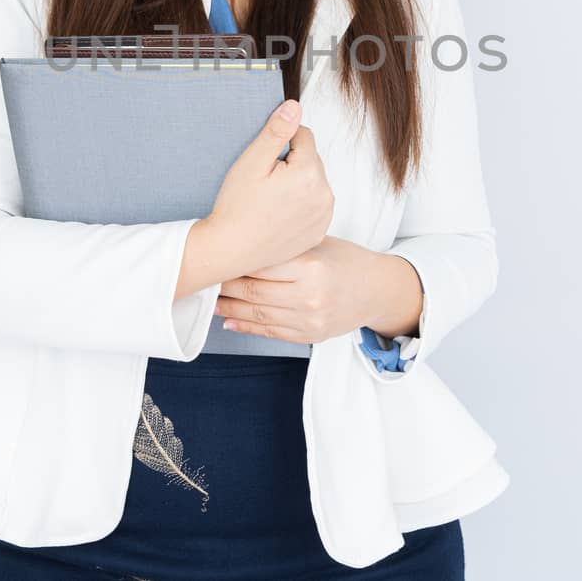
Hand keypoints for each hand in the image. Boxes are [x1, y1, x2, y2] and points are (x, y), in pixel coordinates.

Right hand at [174, 99, 334, 298]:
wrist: (230, 250)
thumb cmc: (236, 207)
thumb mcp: (252, 162)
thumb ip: (276, 131)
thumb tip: (294, 107)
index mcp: (309, 172)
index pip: (304, 136)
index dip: (280, 143)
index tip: (264, 162)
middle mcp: (324, 194)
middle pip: (311, 159)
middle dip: (291, 163)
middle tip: (264, 183)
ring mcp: (323, 216)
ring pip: (314, 182)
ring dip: (298, 183)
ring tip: (270, 199)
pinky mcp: (319, 231)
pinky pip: (315, 205)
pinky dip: (301, 205)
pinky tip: (279, 213)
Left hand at [213, 237, 423, 344]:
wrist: (377, 289)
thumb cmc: (345, 259)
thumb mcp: (318, 244)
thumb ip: (284, 249)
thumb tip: (242, 247)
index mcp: (310, 266)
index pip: (259, 266)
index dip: (233, 263)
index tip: (215, 257)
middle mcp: (309, 296)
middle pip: (253, 292)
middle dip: (224, 287)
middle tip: (204, 279)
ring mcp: (309, 320)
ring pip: (257, 315)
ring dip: (229, 309)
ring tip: (209, 301)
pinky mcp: (309, 336)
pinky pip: (270, 332)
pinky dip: (246, 327)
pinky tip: (229, 321)